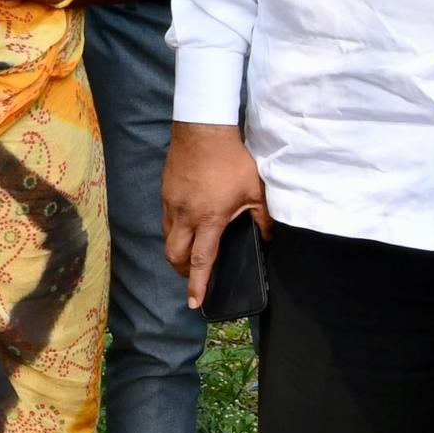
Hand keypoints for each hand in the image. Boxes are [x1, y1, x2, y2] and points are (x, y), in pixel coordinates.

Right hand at [159, 120, 266, 308]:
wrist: (202, 130)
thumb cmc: (232, 160)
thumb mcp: (255, 190)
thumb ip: (263, 217)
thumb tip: (267, 237)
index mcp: (209, 219)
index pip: (201, 260)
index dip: (197, 284)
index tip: (194, 302)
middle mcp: (185, 216)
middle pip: (175, 255)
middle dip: (182, 271)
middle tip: (192, 276)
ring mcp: (171, 204)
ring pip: (168, 238)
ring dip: (176, 251)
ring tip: (190, 252)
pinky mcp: (165, 192)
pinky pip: (166, 219)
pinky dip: (174, 229)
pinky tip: (187, 223)